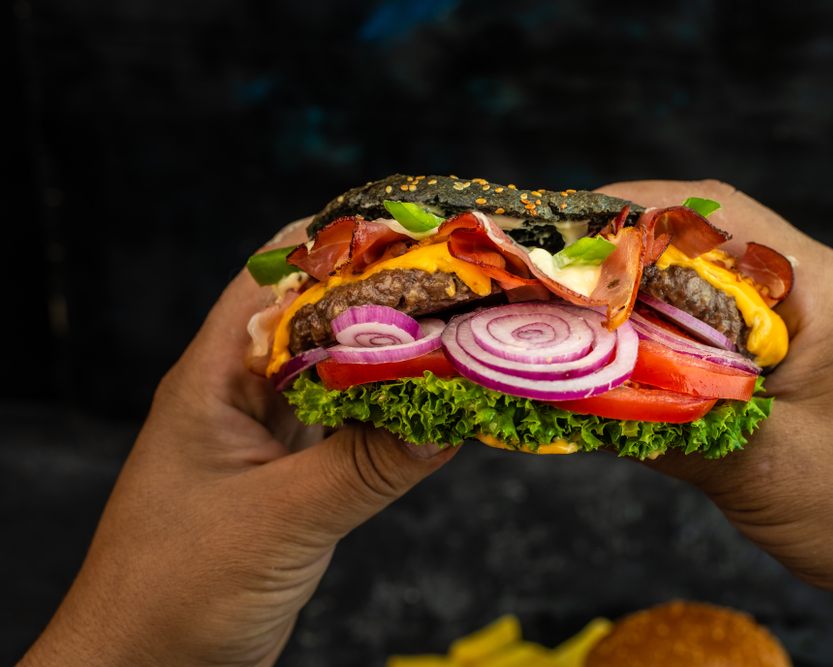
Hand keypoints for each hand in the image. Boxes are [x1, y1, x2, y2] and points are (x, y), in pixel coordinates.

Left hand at [18, 219, 458, 666]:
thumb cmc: (175, 591)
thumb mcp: (279, 522)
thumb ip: (366, 468)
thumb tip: (453, 424)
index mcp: (211, 380)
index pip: (271, 282)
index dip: (337, 248)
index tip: (410, 233)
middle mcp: (237, 395)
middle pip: (313, 324)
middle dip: (380, 302)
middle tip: (455, 285)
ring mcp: (262, 437)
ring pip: (333, 376)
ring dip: (388, 361)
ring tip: (456, 337)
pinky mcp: (286, 479)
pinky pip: (343, 429)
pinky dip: (386, 416)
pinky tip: (431, 410)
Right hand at [597, 181, 832, 665]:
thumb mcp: (764, 464)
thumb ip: (669, 421)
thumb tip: (572, 396)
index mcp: (821, 289)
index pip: (711, 218)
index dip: (626, 213)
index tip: (555, 229)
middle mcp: (812, 296)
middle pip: (701, 247)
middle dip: (620, 254)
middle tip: (545, 274)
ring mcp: (803, 335)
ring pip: (702, 296)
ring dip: (640, 301)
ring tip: (569, 313)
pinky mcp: (789, 376)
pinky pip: (713, 343)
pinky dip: (662, 346)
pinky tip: (623, 365)